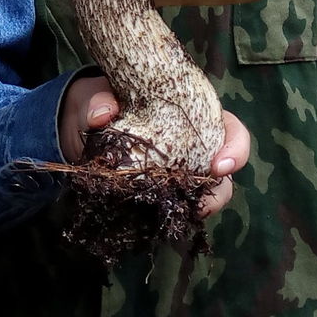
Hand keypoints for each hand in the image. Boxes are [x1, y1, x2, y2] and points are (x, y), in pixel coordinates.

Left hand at [57, 92, 248, 221]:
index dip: (236, 146)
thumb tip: (103, 115)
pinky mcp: (161, 191)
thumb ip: (98, 102)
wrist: (80, 128)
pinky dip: (174, 212)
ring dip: (201, 203)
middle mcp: (193, 141)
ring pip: (205, 191)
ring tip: (190, 213)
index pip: (228, 127)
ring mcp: (180, 168)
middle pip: (224, 165)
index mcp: (190, 111)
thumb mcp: (96, 96)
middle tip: (206, 200)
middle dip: (222, 185)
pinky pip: (176, 204)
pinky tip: (162, 219)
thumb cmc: (99, 103)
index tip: (221, 164)